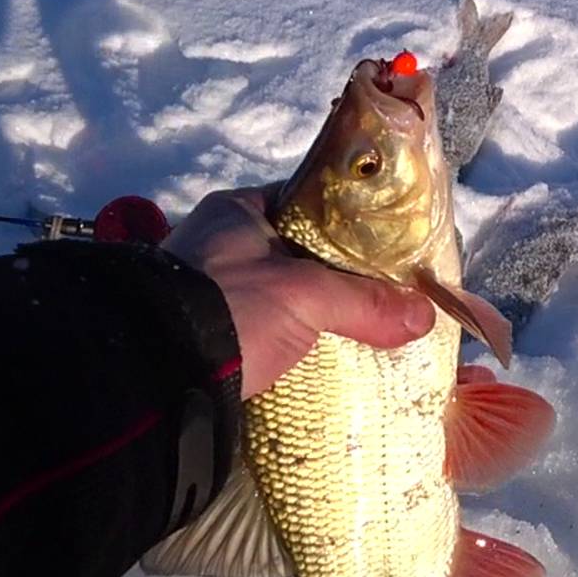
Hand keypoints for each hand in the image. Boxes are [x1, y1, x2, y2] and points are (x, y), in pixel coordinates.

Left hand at [164, 187, 434, 398]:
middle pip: (298, 253)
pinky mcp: (205, 335)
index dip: (352, 222)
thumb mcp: (306, 296)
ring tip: (360, 334)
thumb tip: (425, 316)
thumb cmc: (231, 306)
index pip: (309, 202)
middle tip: (382, 298)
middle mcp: (220, 242)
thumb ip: (365, 301)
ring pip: (281, 296)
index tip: (390, 248)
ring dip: (313, 315)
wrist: (152, 374)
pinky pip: (263, 331)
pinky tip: (319, 360)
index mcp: (238, 211)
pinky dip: (290, 344)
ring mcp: (208, 290)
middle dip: (337, 277)